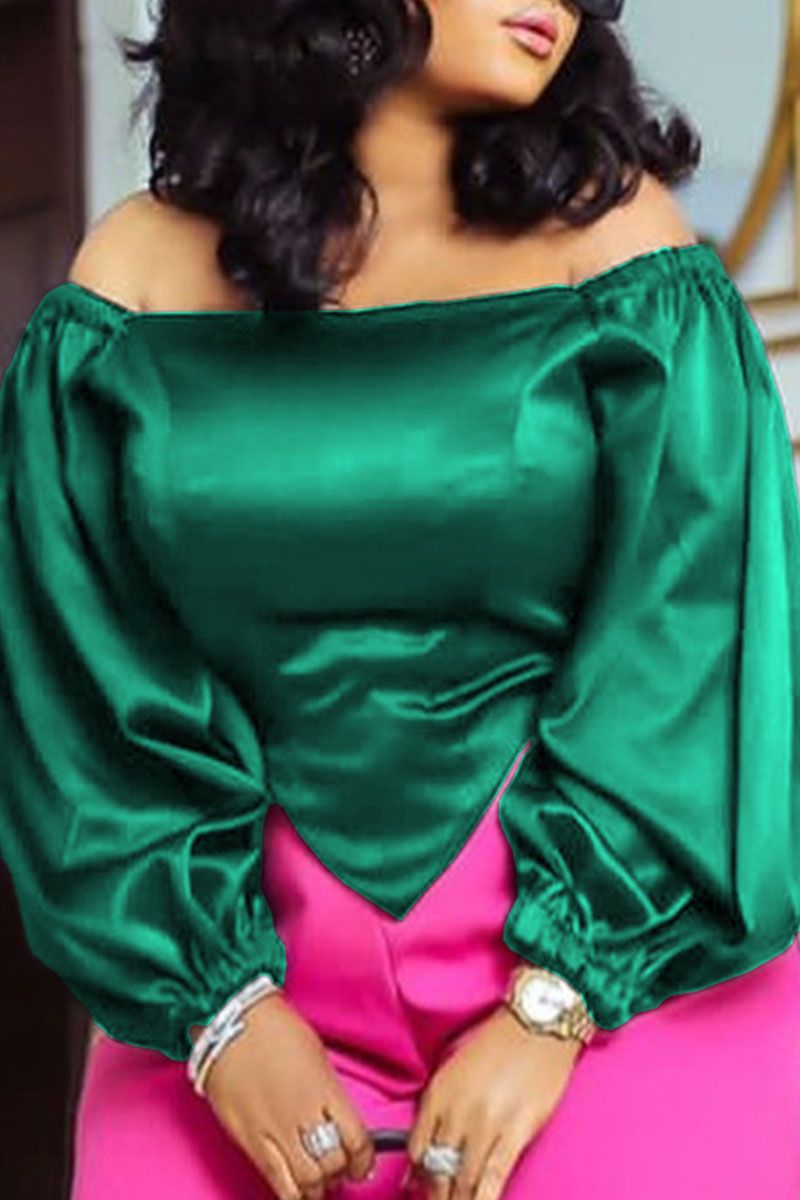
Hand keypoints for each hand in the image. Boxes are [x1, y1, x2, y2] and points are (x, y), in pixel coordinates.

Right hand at [189, 992, 374, 1199]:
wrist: (229, 1022)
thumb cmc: (273, 1027)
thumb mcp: (316, 1053)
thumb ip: (328, 1091)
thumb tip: (336, 1119)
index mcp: (326, 1089)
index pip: (358, 1140)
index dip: (363, 1160)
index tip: (362, 1164)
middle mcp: (303, 1114)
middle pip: (333, 1163)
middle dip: (339, 1172)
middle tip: (337, 1169)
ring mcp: (275, 1129)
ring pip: (307, 1180)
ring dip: (317, 1187)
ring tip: (317, 1182)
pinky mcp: (249, 1139)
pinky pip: (275, 1180)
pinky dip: (290, 1194)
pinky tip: (296, 1193)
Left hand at [404, 1004, 582, 1199]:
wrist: (537, 1022)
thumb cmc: (498, 1042)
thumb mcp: (454, 1069)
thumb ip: (437, 1111)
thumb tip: (420, 1161)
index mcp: (438, 1093)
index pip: (417, 1150)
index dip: (419, 1178)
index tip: (421, 1190)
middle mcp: (457, 1110)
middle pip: (438, 1170)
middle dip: (437, 1196)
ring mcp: (487, 1122)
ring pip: (464, 1179)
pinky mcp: (517, 1130)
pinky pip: (494, 1177)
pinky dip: (484, 1198)